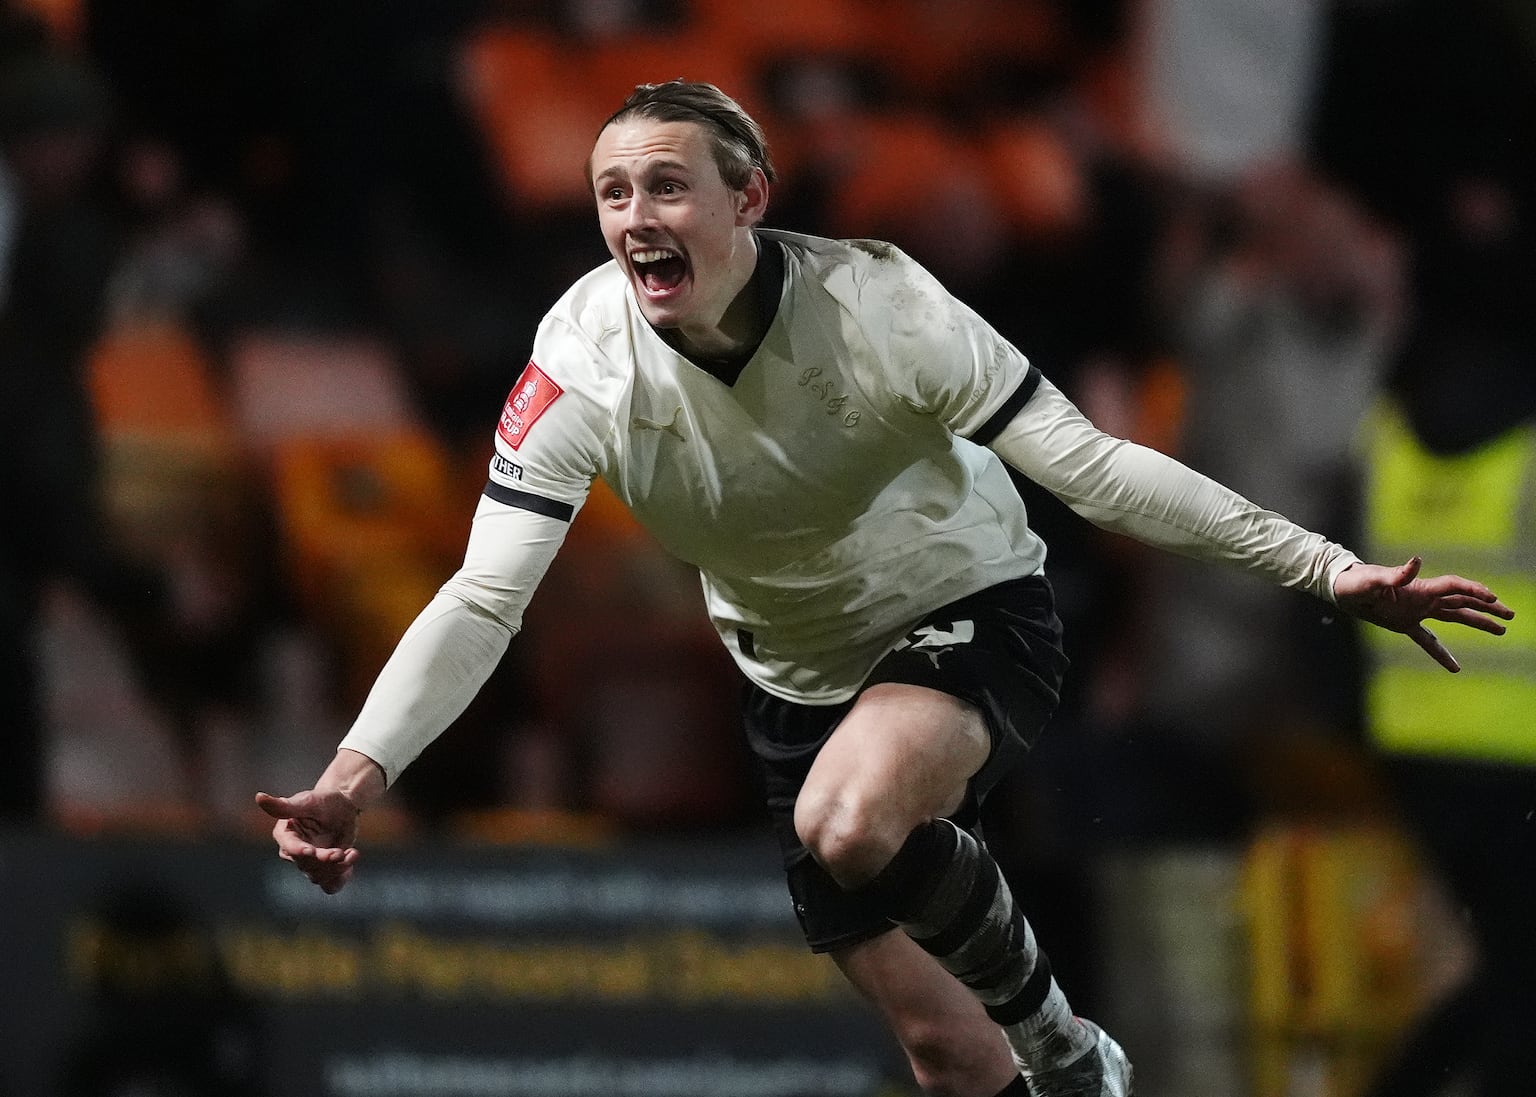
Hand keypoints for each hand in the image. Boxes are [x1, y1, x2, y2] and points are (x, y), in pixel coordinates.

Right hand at [255, 787, 362, 893]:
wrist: (344, 807)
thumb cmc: (323, 800)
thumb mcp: (307, 801)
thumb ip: (284, 805)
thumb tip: (258, 797)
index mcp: (285, 835)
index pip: (289, 848)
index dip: (299, 851)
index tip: (311, 851)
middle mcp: (294, 852)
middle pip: (306, 865)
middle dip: (324, 860)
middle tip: (341, 852)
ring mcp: (309, 863)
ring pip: (319, 876)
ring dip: (337, 868)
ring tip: (352, 853)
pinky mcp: (325, 870)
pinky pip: (330, 885)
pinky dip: (341, 879)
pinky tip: (350, 863)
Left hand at [1333, 556, 1514, 671]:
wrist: (1341, 590)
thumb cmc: (1355, 582)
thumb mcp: (1373, 580)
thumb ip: (1395, 574)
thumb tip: (1417, 561)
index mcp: (1420, 588)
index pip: (1454, 587)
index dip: (1474, 591)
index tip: (1493, 598)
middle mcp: (1423, 598)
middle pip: (1462, 601)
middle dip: (1487, 606)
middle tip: (1510, 614)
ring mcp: (1416, 611)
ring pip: (1454, 616)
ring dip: (1477, 621)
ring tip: (1500, 630)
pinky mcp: (1405, 623)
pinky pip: (1427, 640)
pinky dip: (1440, 653)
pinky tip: (1455, 667)